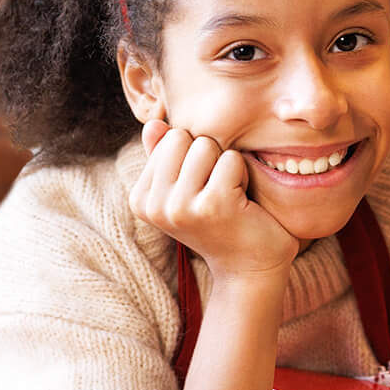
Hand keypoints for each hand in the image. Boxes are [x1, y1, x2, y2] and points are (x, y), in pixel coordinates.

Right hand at [129, 119, 298, 284]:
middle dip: (208, 154)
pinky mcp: (213, 206)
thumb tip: (154, 122)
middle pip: (182, 137)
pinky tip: (241, 201)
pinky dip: (242, 174)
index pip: (167, 139)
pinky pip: (230, 160)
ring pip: (206, 145)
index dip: (193, 155)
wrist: (249, 266)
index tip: (200, 188)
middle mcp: (155, 205)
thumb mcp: (185, 188)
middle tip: (216, 189)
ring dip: (226, 164)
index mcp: (141, 199)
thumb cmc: (219, 222)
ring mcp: (181, 206)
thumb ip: (165, 156)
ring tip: (228, 194)